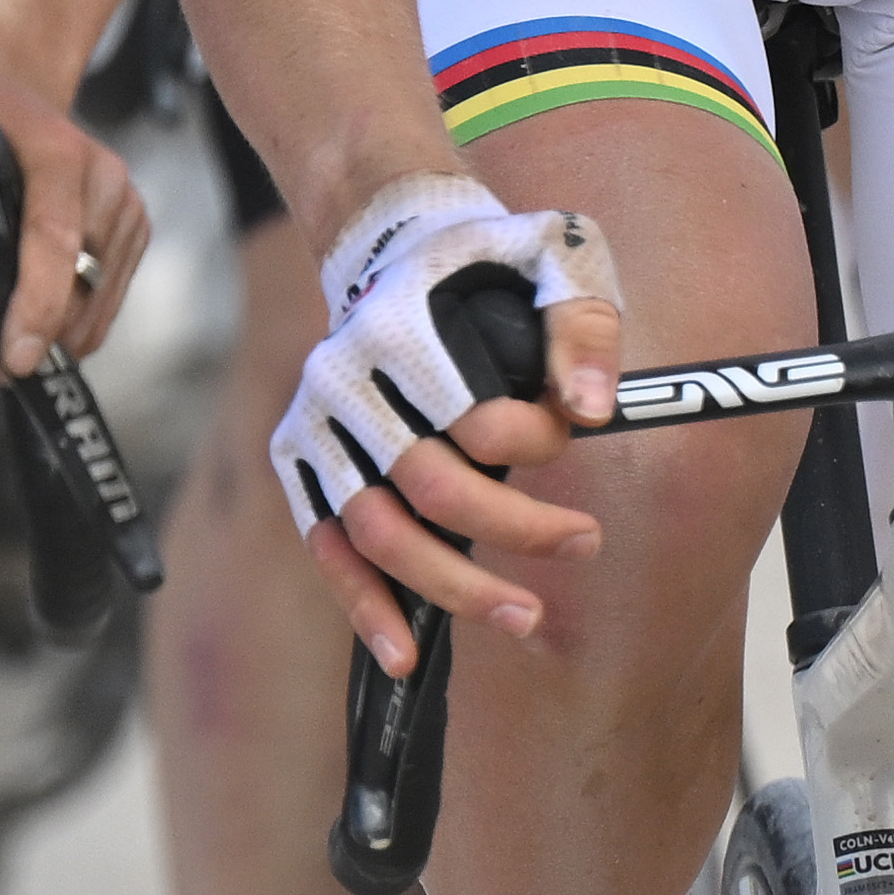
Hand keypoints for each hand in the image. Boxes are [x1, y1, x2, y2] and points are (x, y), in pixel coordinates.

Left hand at [0, 24, 154, 375]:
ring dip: (26, 333)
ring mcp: (123, 210)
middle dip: (4, 331)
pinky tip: (4, 301)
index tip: (15, 356)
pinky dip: (53, 325)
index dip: (37, 307)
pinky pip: (97, 309)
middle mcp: (104, 182)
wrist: (0, 81)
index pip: (55, 242)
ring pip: (88, 315)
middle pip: (74, 295)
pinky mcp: (129, 234)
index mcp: (56, 153)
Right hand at [277, 177, 627, 669]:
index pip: (474, 422)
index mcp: (401, 328)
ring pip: (377, 533)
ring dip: (452, 587)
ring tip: (525, 616)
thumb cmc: (483, 258)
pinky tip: (404, 653)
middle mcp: (345, 380)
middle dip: (516, 531)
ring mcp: (315, 425)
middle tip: (585, 544)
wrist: (390, 240)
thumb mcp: (551, 255)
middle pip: (429, 489)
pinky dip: (363, 605)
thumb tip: (593, 413)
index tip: (572, 436)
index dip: (536, 442)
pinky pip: (327, 547)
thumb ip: (580, 325)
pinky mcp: (300, 459)